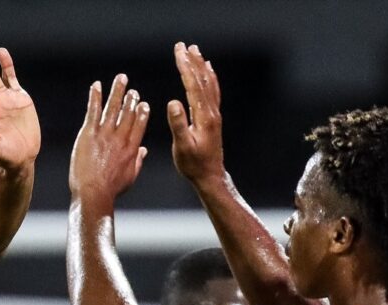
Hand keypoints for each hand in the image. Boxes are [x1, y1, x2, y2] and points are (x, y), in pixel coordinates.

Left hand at [68, 74, 149, 199]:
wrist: (93, 192)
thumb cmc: (111, 189)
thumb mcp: (130, 176)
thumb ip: (138, 161)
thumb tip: (144, 151)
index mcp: (132, 148)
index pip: (139, 124)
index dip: (142, 112)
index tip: (143, 104)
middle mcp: (120, 138)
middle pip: (128, 113)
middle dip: (131, 100)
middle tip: (132, 90)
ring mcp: (105, 134)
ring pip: (113, 107)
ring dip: (117, 91)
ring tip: (121, 79)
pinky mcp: (89, 133)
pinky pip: (93, 111)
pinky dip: (96, 97)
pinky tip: (97, 86)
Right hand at [168, 43, 224, 183]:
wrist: (210, 176)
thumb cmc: (193, 164)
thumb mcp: (182, 147)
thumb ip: (178, 124)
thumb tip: (173, 102)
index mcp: (203, 116)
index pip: (193, 86)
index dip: (185, 67)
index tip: (178, 52)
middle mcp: (212, 112)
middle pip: (202, 80)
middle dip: (192, 61)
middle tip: (183, 45)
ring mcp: (214, 114)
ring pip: (209, 84)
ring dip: (201, 66)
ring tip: (195, 51)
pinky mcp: (213, 118)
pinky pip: (213, 91)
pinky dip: (209, 78)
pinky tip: (207, 72)